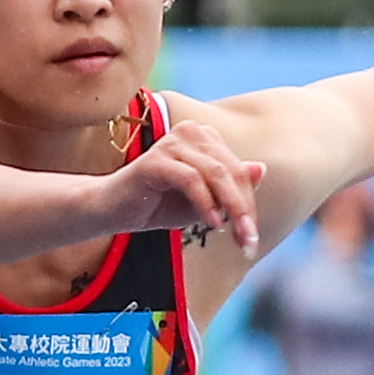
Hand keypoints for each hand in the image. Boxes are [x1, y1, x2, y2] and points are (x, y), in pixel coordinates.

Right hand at [104, 118, 266, 251]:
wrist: (111, 211)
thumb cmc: (157, 205)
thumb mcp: (203, 203)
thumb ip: (230, 188)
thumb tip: (262, 169)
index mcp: (204, 138)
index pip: (238, 171)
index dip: (249, 205)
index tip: (251, 239)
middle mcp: (190, 133)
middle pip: (231, 171)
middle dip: (243, 209)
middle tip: (248, 241)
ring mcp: (172, 142)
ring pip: (216, 174)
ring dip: (230, 208)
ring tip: (234, 236)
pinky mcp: (155, 159)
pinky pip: (191, 179)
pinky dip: (205, 203)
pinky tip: (211, 224)